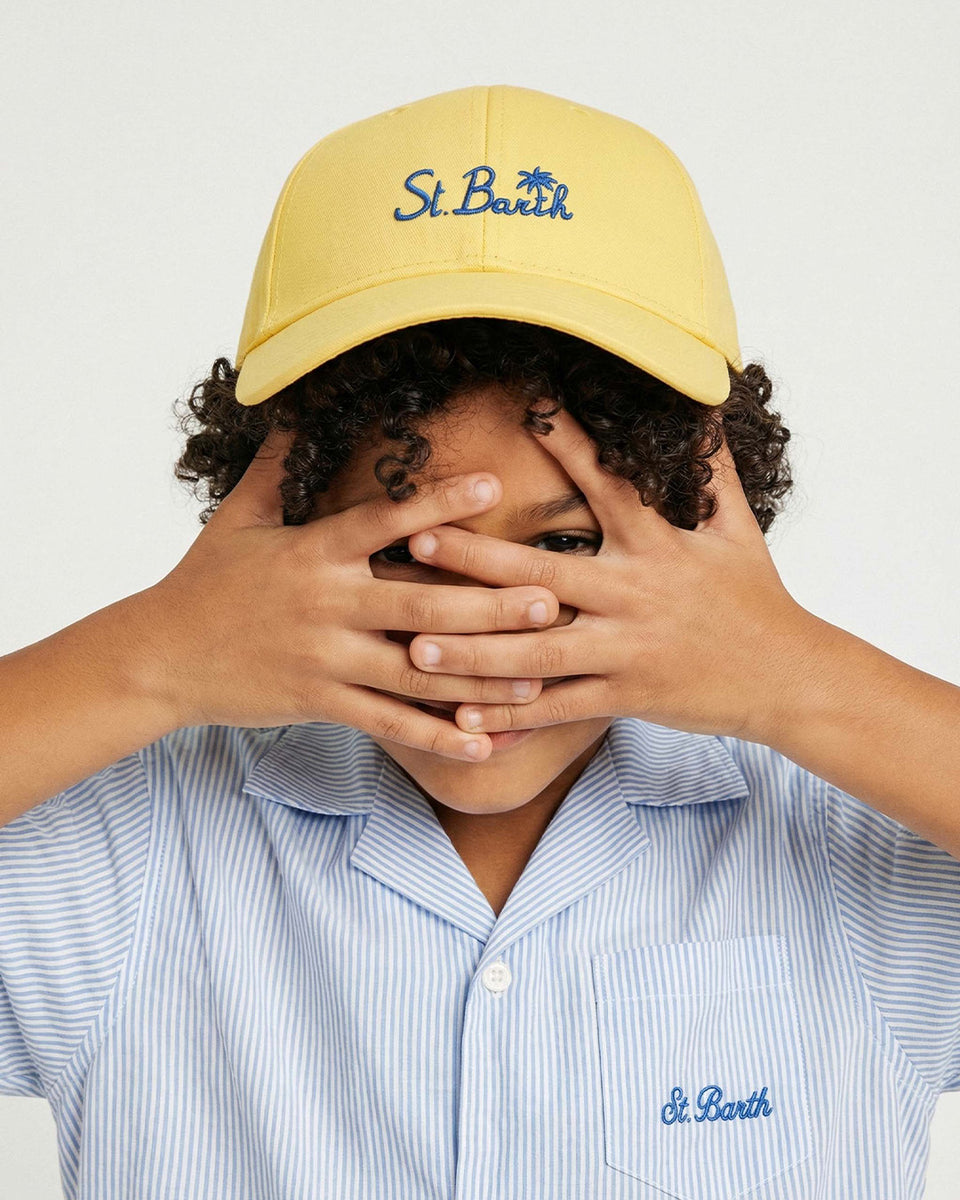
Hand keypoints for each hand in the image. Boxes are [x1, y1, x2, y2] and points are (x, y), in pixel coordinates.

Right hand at [139, 430, 556, 759]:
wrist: (160, 657)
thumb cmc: (204, 581)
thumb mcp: (238, 517)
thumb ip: (276, 465)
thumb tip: (294, 406)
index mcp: (314, 552)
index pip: (384, 520)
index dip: (438, 503)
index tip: (493, 487)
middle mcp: (327, 604)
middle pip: (422, 604)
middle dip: (489, 605)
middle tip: (547, 601)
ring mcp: (325, 658)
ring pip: (416, 671)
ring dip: (480, 679)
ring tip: (535, 680)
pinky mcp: (320, 703)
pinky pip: (388, 723)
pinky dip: (436, 737)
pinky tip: (481, 745)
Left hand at [405, 406, 820, 744]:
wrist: (788, 678)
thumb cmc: (757, 599)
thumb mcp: (739, 531)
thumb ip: (713, 473)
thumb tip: (708, 411)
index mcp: (656, 547)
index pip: (609, 487)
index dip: (572, 445)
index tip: (528, 409)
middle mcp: (633, 595)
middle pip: (541, 576)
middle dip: (475, 558)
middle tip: (415, 540)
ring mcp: (626, 650)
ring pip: (536, 652)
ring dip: (473, 650)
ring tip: (415, 645)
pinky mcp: (625, 696)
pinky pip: (558, 707)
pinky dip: (512, 714)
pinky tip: (464, 718)